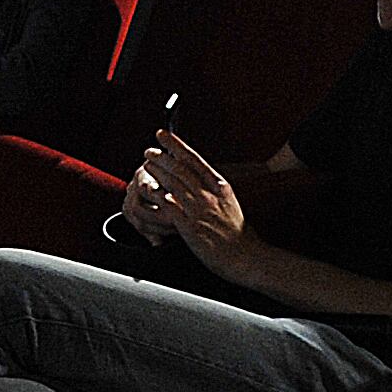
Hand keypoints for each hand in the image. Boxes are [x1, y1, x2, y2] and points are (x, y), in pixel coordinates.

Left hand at [126, 129, 252, 272]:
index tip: (163, 135)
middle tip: (149, 151)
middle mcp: (209, 194)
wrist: (245, 256)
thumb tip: (202, 178)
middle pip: (181, 168)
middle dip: (161, 157)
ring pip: (173, 183)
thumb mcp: (229, 203)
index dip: (176, 145)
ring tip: (146, 166)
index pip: (194, 159)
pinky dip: (159, 195)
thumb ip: (213, 189)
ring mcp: (199, 209)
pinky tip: (149, 189)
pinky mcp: (189, 225)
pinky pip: (170, 206)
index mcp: (220, 186)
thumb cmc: (237, 233)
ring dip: (157, 172)